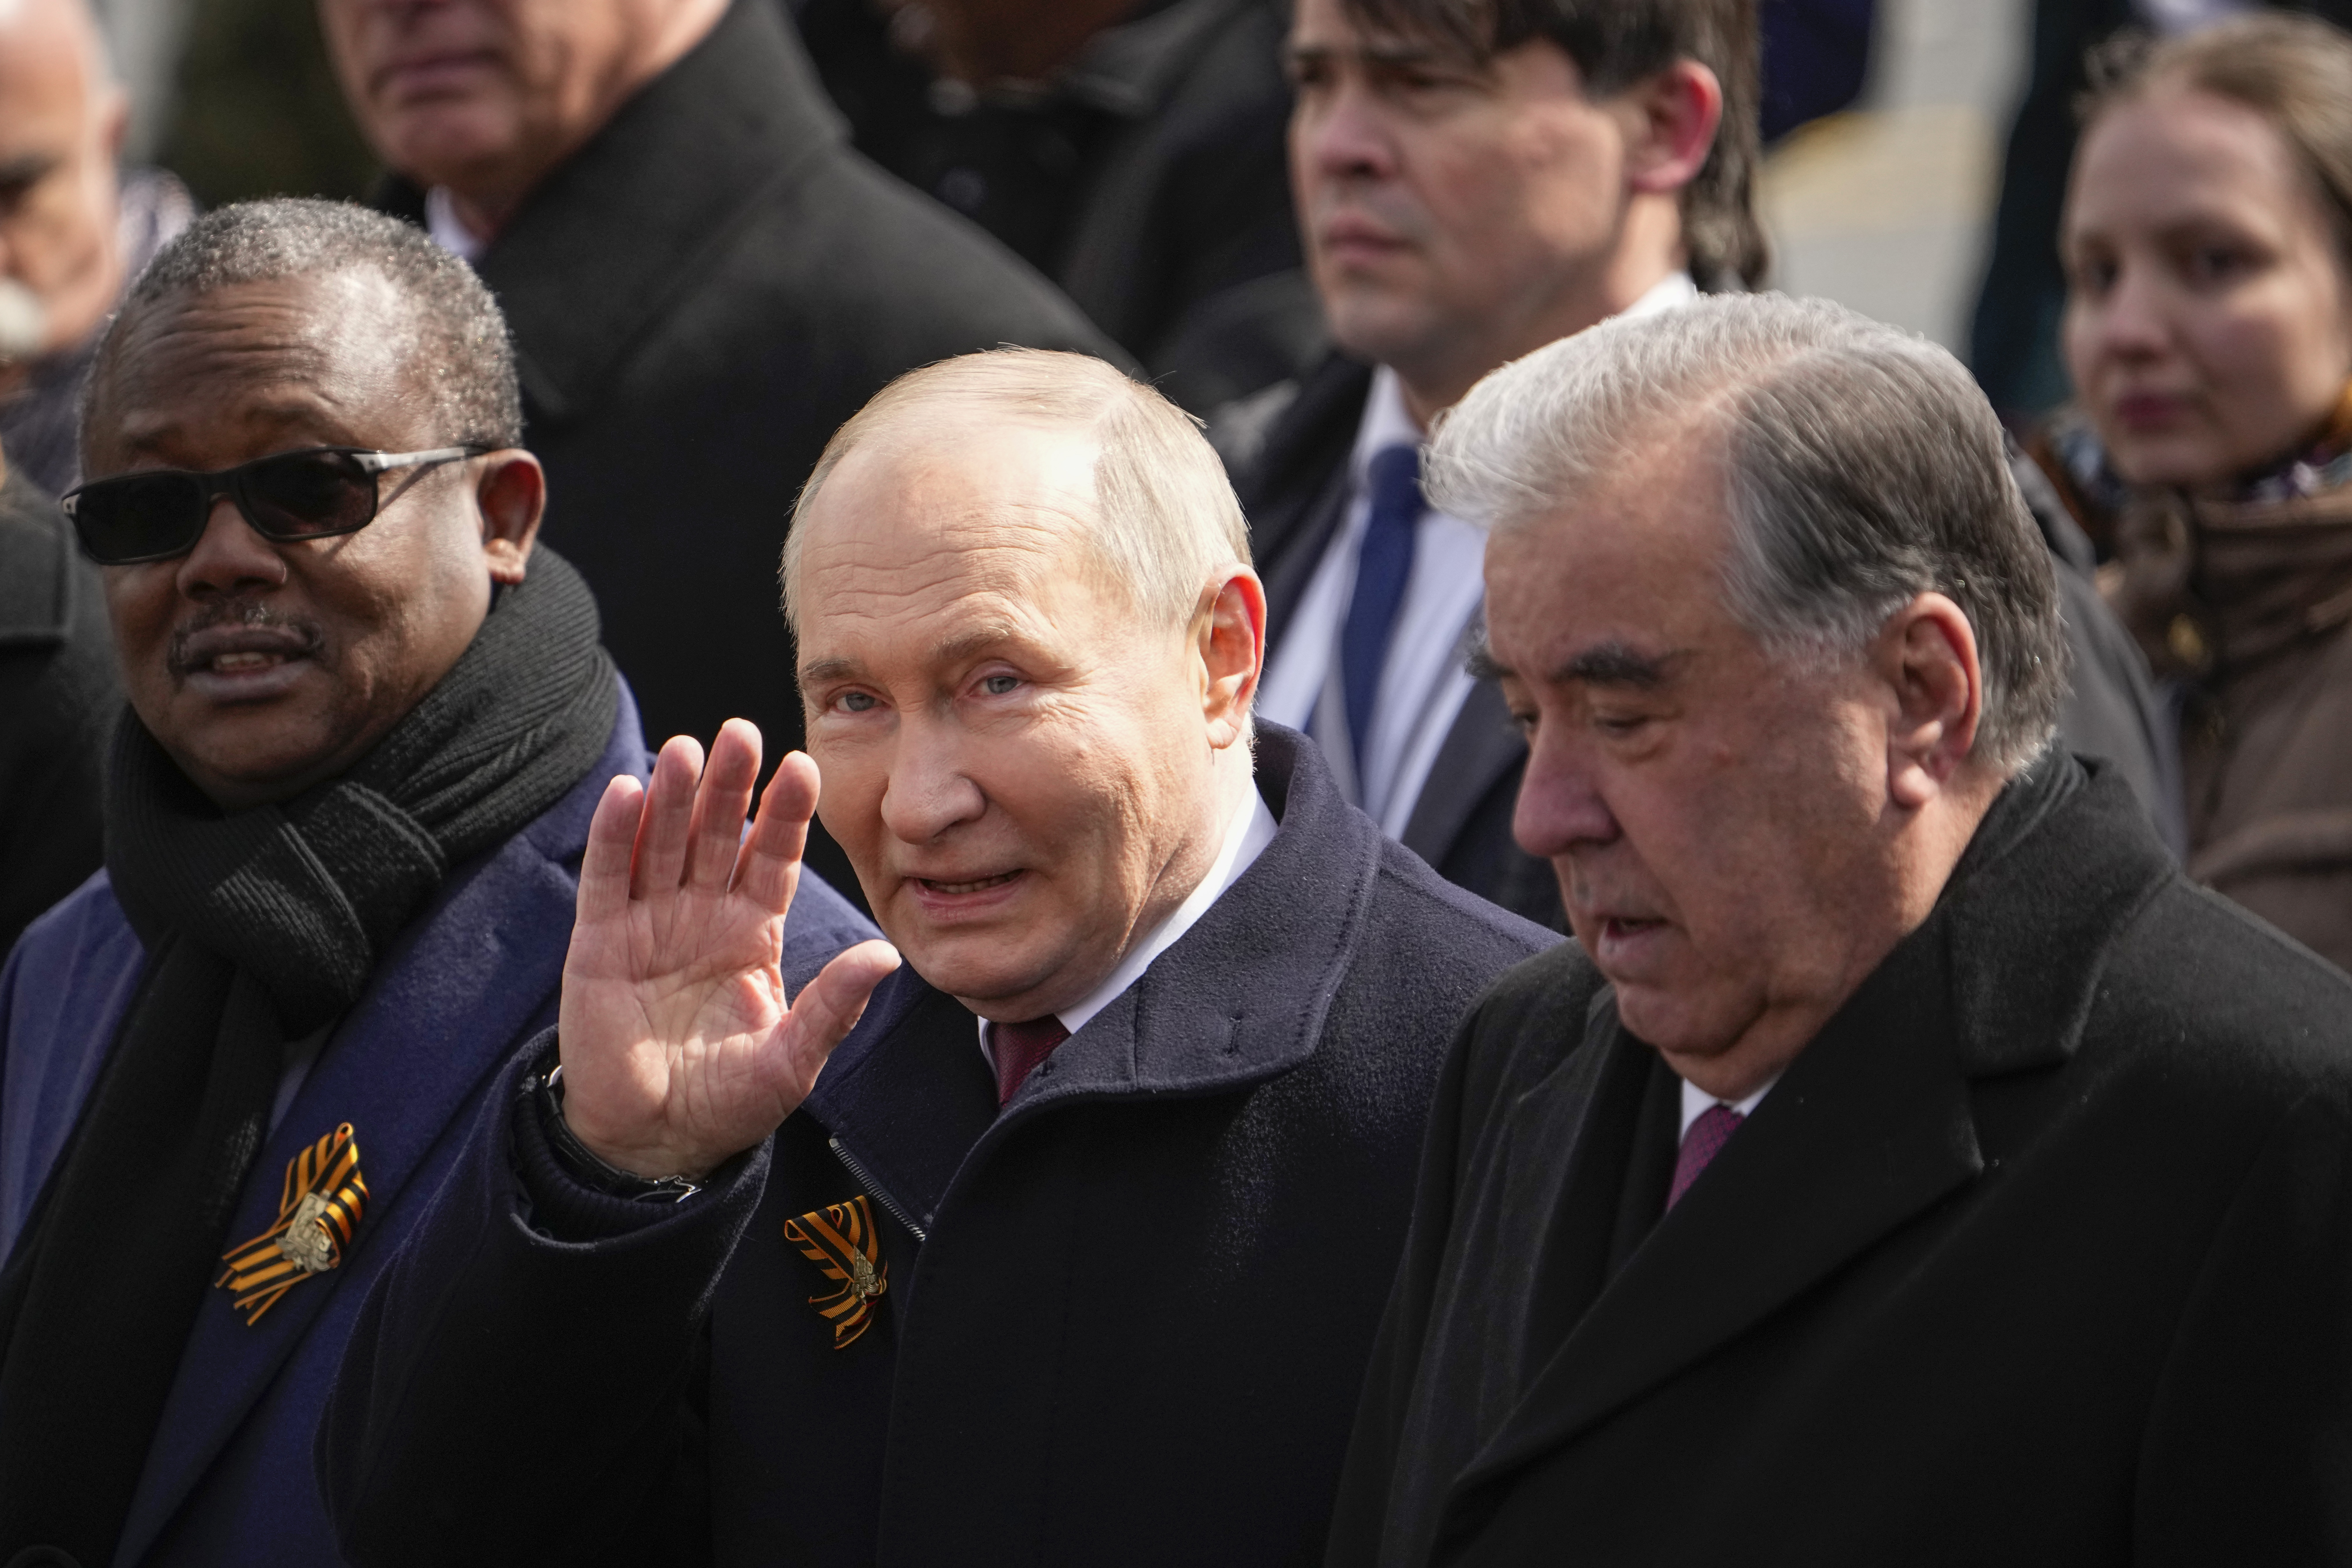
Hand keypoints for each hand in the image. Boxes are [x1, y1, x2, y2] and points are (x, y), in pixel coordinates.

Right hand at [556, 720, 899, 1179]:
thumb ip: (834, 1007)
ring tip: (688, 749)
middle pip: (719, 836)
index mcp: (752, 932)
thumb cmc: (728, 1101)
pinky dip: (613, 835)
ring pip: (663, 843)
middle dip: (731, 785)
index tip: (805, 767)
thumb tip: (887, 956)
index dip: (785, 814)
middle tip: (742, 731)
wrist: (657, 1140)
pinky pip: (606, 879)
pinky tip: (624, 791)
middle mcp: (702, 915)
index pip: (773, 858)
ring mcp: (648, 923)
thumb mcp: (793, 1060)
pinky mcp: (598, 943)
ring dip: (674, 796)